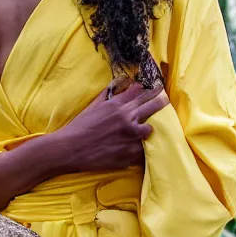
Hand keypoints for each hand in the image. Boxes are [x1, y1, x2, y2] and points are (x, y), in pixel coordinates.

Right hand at [54, 78, 169, 173]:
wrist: (70, 149)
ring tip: (148, 128)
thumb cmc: (79, 126)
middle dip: (161, 100)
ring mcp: (131, 136)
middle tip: (165, 99)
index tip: (153, 88)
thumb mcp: (93, 106)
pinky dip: (141, 147)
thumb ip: (108, 94)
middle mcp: (127, 118)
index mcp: (117, 105)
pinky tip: (140, 146)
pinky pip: (143, 148)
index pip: (139, 91)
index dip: (147, 89)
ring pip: (151, 128)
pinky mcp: (131, 153)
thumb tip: (119, 83)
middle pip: (153, 105)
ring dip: (149, 128)